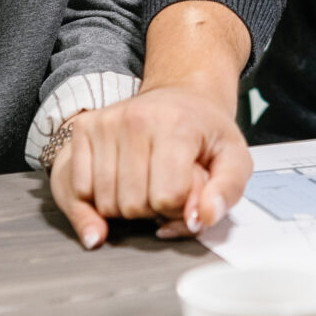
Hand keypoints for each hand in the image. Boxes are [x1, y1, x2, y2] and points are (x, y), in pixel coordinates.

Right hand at [49, 86, 251, 249]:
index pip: (167, 197)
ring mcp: (105, 122)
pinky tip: (121, 181)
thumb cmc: (206, 132)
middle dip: (152, 210)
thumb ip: (225, 192)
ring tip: (146, 184)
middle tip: (165, 188)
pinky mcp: (84, 128)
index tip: (187, 191)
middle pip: (133, 205)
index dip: (180, 208)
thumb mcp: (235, 159)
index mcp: (176, 125)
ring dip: (126, 207)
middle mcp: (135, 119)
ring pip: (105, 203)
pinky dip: (99, 197)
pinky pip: (80, 190)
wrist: (182, 97)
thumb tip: (201, 219)